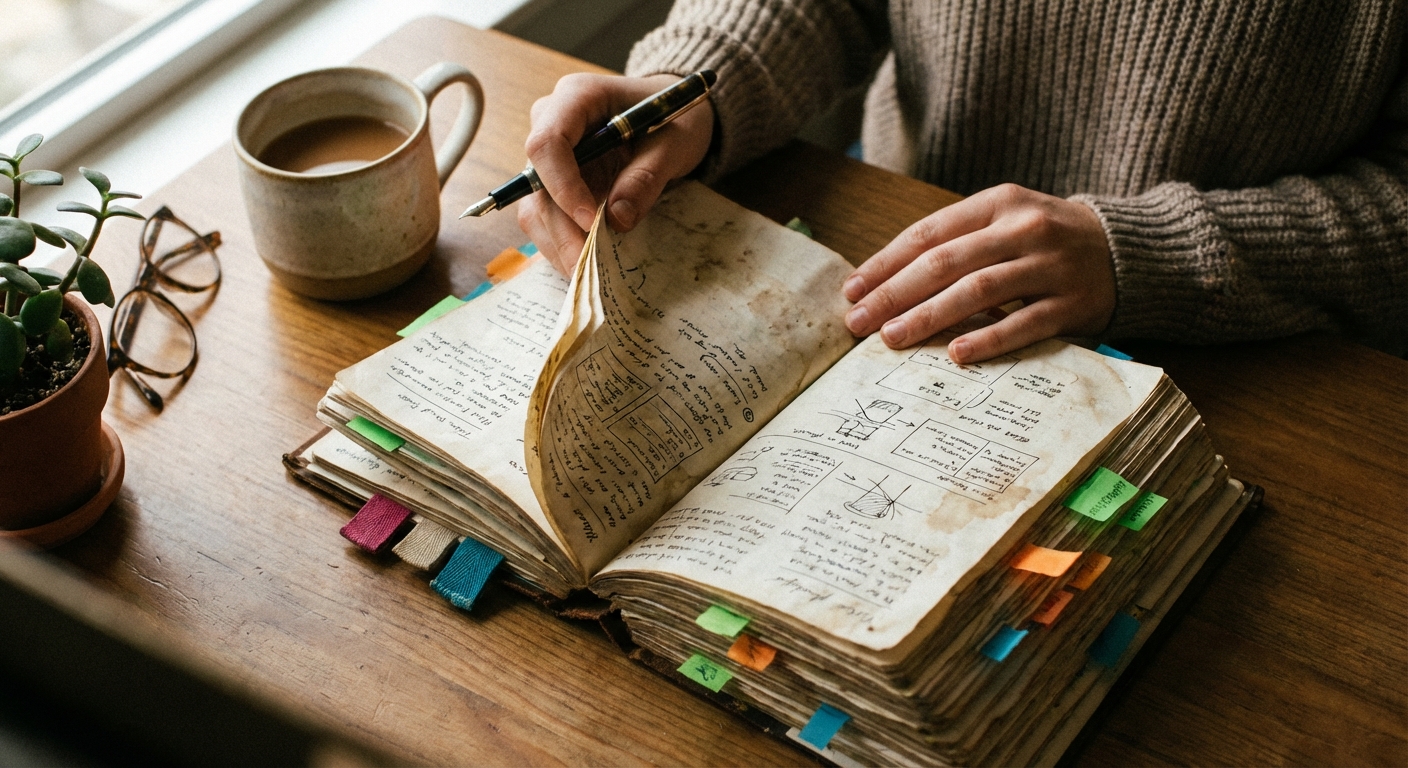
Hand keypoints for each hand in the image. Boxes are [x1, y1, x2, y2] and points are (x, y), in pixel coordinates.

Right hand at [519, 73, 714, 273]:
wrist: (673, 114)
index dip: (563, 186)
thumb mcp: (675, 142)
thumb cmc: (676, 117)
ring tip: (587, 275)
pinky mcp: (553, 181)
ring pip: (535, 205)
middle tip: (587, 269)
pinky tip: (585, 265)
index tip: (591, 222)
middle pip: (536, 183)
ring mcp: (549, 155)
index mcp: (576, 98)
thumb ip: (646, 175)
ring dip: (558, 243)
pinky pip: (546, 216)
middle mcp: (550, 122)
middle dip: (562, 229)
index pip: (548, 143)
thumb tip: (617, 218)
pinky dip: (563, 243)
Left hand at [842, 183, 1115, 362]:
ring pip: (979, 290)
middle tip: (859, 322)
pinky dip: (989, 339)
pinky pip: (1025, 324)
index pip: (928, 233)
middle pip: (945, 262)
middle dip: (894, 294)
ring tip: (893, 338)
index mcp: (998, 204)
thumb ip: (956, 244)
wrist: (1128, 250)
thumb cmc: (1046, 242)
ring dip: (929, 316)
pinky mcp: (1074, 302)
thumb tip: (885, 285)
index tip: (852, 291)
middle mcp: (1023, 229)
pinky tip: (956, 354)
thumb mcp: (1005, 223)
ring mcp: (1050, 265)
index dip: (885, 263)